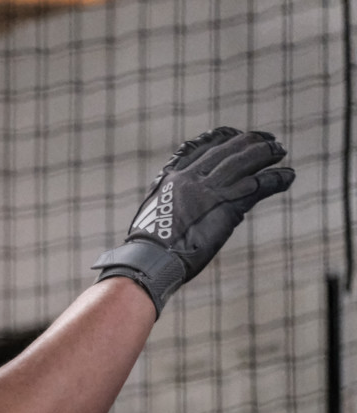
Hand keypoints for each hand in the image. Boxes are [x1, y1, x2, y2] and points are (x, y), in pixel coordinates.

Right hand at [93, 127, 294, 315]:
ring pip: (244, 162)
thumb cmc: (148, 245)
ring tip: (279, 150)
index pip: (199, 147)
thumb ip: (169, 199)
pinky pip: (258, 185)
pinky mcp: (227, 206)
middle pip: (226, 150)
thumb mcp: (154, 211)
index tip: (233, 133)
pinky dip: (275, 179)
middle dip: (249, 141)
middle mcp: (191, 177)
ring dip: (266, 153)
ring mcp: (209, 190)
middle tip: (266, 139)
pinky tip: (287, 176)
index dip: (219, 137)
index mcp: (171, 177)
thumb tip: (177, 204)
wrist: (151, 257)